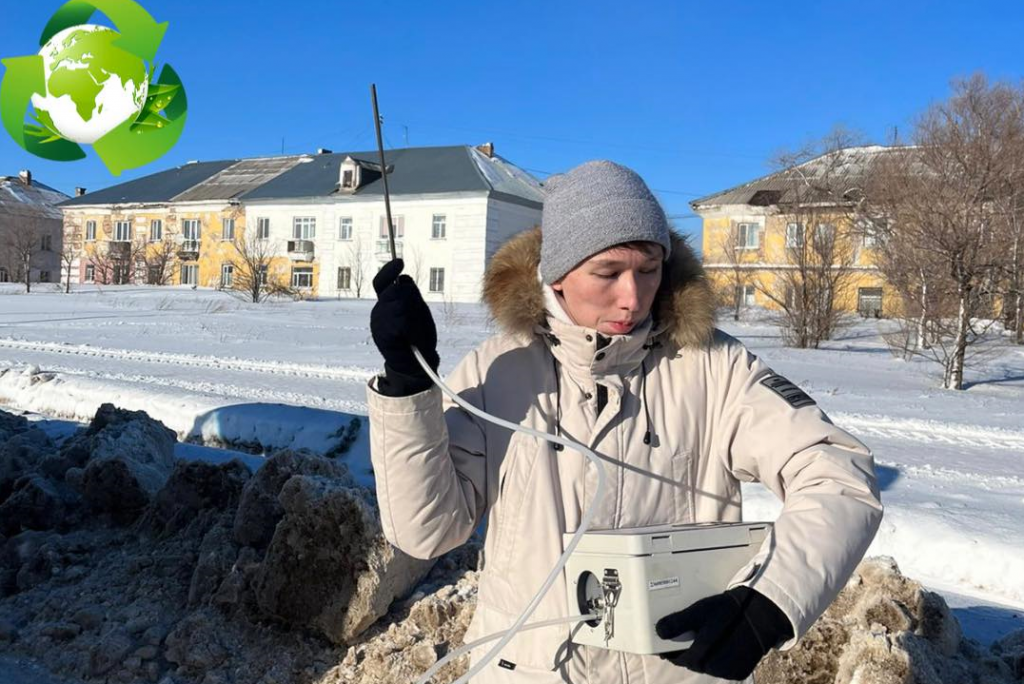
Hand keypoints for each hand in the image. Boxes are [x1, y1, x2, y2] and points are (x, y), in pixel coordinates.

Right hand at [370, 258, 439, 395]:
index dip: (389, 270)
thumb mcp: (418, 310)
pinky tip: (410, 336)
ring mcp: (378, 323)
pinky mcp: (382, 335)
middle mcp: (378, 311)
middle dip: (412, 300)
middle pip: (396, 290)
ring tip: (414, 330)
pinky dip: (410, 327)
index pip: (382, 282)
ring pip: (399, 303)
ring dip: (412, 315)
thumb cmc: (419, 336)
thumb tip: (403, 278)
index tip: (400, 261)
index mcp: (386, 304)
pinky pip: (400, 320)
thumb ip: (410, 295)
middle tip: (417, 319)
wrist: (417, 364)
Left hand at [654, 586, 792, 680]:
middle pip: (694, 663)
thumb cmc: (728, 610)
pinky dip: (717, 659)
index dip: (670, 652)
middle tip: (681, 641)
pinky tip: (716, 647)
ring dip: (702, 657)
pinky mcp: (740, 672)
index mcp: (703, 654)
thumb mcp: (699, 611)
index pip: (679, 659)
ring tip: (700, 642)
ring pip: (707, 667)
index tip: (664, 646)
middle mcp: (716, 667)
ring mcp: (729, 671)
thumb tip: (659, 631)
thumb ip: (678, 622)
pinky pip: (722, 668)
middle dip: (686, 653)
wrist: (761, 614)